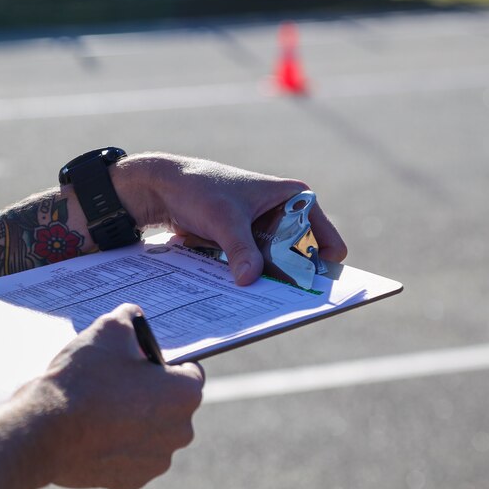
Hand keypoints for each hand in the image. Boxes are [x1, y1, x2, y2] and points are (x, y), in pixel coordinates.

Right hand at [17, 304, 203, 488]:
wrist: (44, 431)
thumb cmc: (82, 379)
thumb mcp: (108, 329)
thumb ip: (129, 319)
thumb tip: (133, 317)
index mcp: (185, 394)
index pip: (188, 369)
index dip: (162, 360)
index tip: (139, 359)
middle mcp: (180, 432)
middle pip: (171, 402)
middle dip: (150, 390)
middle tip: (116, 379)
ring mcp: (156, 460)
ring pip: (151, 430)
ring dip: (135, 418)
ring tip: (100, 405)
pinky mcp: (132, 481)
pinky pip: (131, 454)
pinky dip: (118, 443)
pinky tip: (93, 430)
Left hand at [114, 153, 347, 284]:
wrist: (163, 188)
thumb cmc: (198, 188)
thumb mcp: (223, 219)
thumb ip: (240, 249)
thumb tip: (250, 281)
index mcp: (294, 197)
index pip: (326, 238)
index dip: (320, 265)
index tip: (308, 290)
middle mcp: (284, 212)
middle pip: (300, 257)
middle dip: (290, 278)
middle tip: (280, 301)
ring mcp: (264, 229)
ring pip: (275, 264)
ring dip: (267, 280)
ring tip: (257, 299)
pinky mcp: (245, 241)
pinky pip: (253, 265)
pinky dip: (247, 276)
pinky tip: (237, 289)